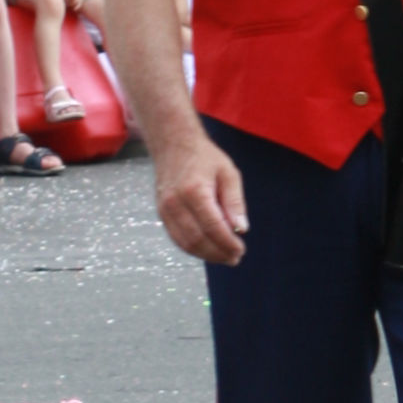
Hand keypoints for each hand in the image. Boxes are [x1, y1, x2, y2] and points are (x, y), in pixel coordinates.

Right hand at [154, 127, 248, 265]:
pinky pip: (177, 238)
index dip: (228, 243)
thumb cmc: (204, 157)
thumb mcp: (228, 173)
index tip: (241, 249)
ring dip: (207, 255)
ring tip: (225, 257)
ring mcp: (165, 209)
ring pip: (186, 243)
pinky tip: (209, 249)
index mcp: (194, 190)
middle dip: (218, 253)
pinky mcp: (161, 214)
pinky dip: (194, 248)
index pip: (213, 226)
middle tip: (235, 257)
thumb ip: (234, 201)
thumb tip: (241, 229)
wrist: (173, 145)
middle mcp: (175, 202)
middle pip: (198, 239)